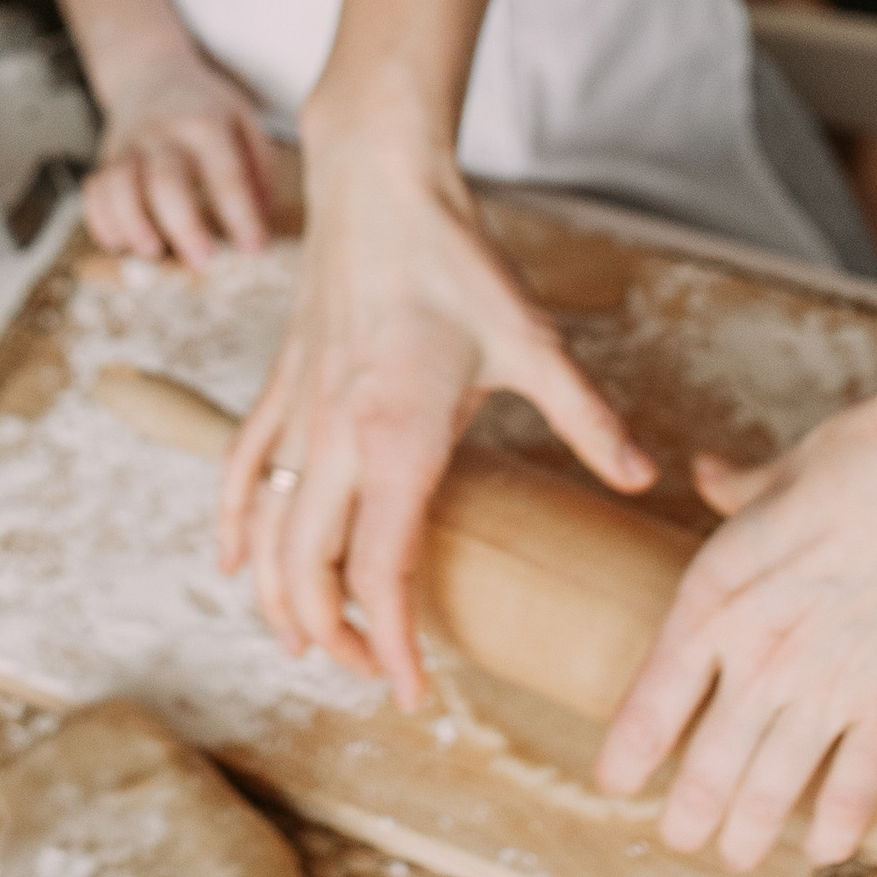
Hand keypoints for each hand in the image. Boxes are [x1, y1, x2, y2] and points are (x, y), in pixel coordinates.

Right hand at [83, 51, 277, 266]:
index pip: (225, 172)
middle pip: (166, 181)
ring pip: (120, 187)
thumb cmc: (205, 108)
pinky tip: (120, 243)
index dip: (241, 214)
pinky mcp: (104, 160)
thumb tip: (263, 212)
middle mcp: (162, 133)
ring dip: (133, 225)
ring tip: (154, 252)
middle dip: (184, 225)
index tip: (254, 249)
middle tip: (205, 259)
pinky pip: (94, 192)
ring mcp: (128, 146)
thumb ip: (260, 164)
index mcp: (205, 123)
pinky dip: (101, 221)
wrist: (150, 73)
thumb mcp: (244, 118)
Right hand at [220, 115, 655, 699]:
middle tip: (374, 671)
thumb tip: (644, 478)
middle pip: (308, 571)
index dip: (390, 646)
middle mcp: (333, 435)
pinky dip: (232, 525)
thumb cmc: (455, 259)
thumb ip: (587, 419)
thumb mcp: (532, 343)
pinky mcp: (279, 384)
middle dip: (334, 639)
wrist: (380, 183)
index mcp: (397, 438)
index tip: (411, 693)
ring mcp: (296, 411)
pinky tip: (236, 562)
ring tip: (313, 639)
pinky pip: (237, 468)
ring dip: (280, 597)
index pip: (380, 574)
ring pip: (263, 532)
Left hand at [593, 331, 876, 867]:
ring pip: (773, 789)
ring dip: (749, 832)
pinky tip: (827, 850)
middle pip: (708, 763)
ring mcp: (828, 686)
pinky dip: (839, 826)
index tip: (615, 782)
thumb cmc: (860, 460)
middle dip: (688, 812)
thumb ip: (734, 489)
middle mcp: (761, 654)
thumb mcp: (775, 477)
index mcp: (716, 597)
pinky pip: (858, 786)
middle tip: (679, 837)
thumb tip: (704, 472)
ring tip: (736, 855)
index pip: (653, 698)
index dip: (631, 752)